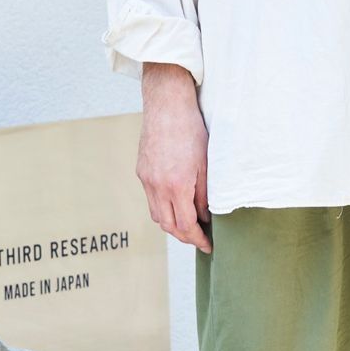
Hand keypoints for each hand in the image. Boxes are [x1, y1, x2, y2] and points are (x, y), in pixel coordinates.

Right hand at [136, 63, 212, 251]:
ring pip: (157, 215)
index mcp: (177, 186)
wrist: (167, 105)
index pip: (186, 226)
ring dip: (172, 225)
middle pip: (168, 226)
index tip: (208, 245)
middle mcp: (157, 186)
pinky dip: (163, 208)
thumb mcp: (206, 164)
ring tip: (189, 224)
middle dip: (185, 237)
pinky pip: (151, 199)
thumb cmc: (191, 130)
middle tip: (200, 238)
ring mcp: (146, 180)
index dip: (197, 239)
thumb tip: (204, 217)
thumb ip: (204, 194)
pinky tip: (176, 204)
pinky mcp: (141, 172)